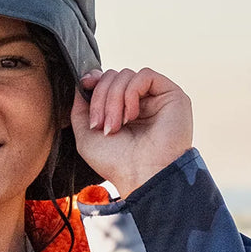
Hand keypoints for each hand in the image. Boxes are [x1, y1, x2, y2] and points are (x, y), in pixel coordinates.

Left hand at [70, 67, 192, 197]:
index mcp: (122, 111)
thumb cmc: (116, 163)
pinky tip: (131, 116)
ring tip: (116, 126)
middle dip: (100, 98)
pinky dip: (131, 93)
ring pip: (126, 75)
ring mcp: (155, 98)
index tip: (85, 85)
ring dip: (113, 100)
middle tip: (101, 125)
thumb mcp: (86, 137)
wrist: (141, 176)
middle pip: (113, 76)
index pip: (107, 82)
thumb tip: (82, 84)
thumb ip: (80, 110)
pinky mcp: (170, 94)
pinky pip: (145, 75)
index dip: (94, 81)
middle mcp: (139, 103)